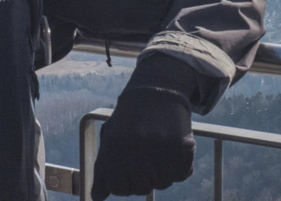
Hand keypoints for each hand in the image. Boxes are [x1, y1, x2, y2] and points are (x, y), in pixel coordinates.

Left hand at [91, 55, 198, 199]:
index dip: (124, 181)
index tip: (127, 168)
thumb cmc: (130, 119)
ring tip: (158, 150)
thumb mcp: (110, 139)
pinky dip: (179, 167)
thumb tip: (98, 198)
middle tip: (144, 155)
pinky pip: (181, 175)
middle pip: (142, 188)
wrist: (157, 90)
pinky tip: (172, 150)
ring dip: (161, 172)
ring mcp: (161, 150)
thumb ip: (102, 170)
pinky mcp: (182, 147)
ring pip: (163, 183)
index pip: (119, 189)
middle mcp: (137, 151)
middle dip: (142, 177)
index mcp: (115, 149)